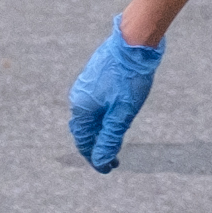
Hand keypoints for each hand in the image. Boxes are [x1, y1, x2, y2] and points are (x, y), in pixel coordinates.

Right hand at [66, 20, 162, 171]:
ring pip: (89, 116)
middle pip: (84, 130)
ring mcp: (85, 86)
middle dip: (96, 146)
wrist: (133, 42)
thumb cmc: (129, 78)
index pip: (84, 141)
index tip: (108, 169)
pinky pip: (93, 104)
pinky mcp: (94, 78)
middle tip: (112, 160)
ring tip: (114, 142)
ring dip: (100, 131)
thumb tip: (99, 160)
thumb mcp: (123, 113)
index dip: (95, 158)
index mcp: (81, 108)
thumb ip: (111, 138)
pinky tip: (114, 119)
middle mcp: (78, 97)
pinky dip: (102, 117)